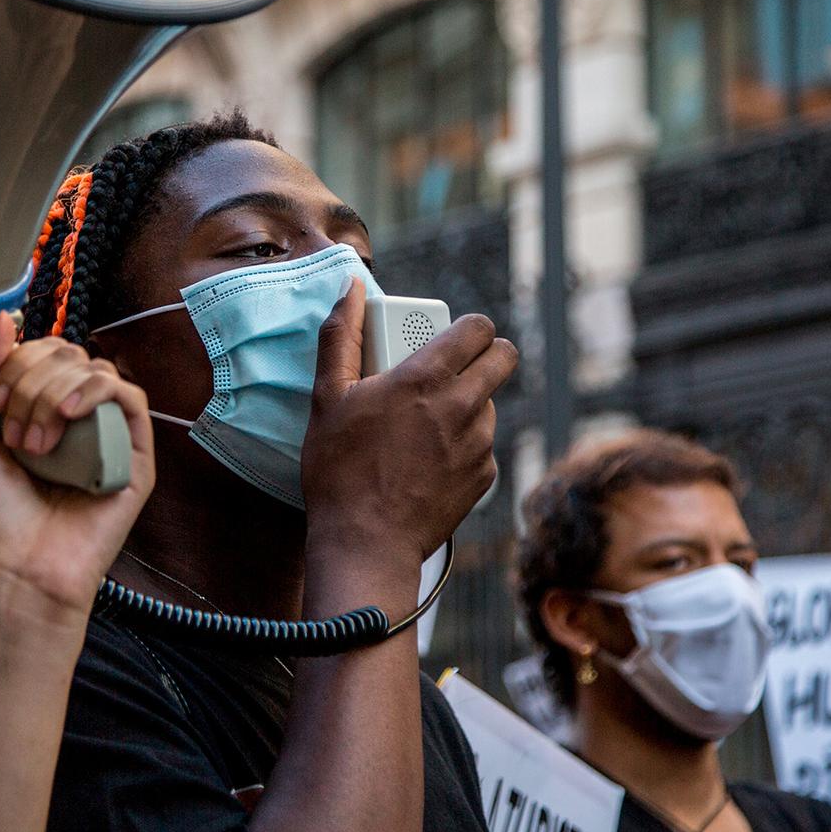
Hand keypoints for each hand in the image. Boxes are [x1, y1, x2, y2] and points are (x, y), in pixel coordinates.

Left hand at [0, 313, 155, 620]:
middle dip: (30, 383)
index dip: (15, 363)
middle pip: (67, 354)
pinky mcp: (135, 454)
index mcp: (41, 405)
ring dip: (55, 394)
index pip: (41, 351)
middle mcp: (77, 415)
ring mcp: (108, 432)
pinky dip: (95, 393)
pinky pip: (129, 397)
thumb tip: (6, 317)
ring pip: (94, 370)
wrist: (18, 565)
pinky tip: (68, 417)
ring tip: (35, 442)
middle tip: (12, 431)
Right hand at [299, 279, 517, 575]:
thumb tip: (351, 288)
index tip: (447, 340)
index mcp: (425, 378)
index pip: (478, 328)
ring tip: (424, 426)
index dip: (467, 328)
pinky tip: (428, 463)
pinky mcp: (484, 478)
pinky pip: (484, 446)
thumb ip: (341, 336)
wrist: (365, 544)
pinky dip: (464, 446)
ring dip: (468, 404)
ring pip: (491, 404)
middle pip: (504, 358)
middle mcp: (462, 406)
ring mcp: (479, 444)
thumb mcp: (326, 398)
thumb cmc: (338, 470)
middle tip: (449, 372)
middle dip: (484, 356)